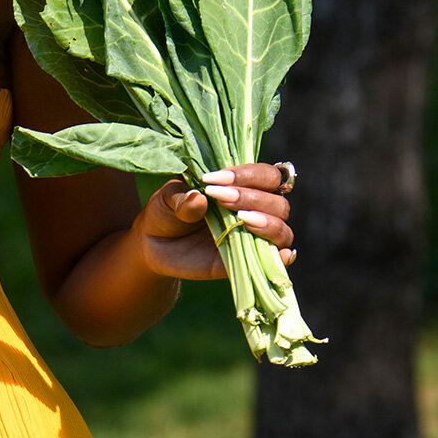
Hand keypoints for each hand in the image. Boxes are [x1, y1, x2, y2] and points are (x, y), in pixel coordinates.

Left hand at [131, 163, 295, 281]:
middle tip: (220, 198)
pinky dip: (283, 257)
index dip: (247, 175)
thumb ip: (181, 198)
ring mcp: (253, 238)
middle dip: (252, 197)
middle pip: (278, 202)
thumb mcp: (167, 199)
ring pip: (282, 230)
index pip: (265, 176)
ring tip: (241, 219)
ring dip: (268, 223)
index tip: (214, 179)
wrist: (154, 245)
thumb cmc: (167, 212)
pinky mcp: (247, 262)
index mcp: (241, 188)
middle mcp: (255, 211)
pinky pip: (275, 262)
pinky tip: (281, 254)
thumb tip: (198, 197)